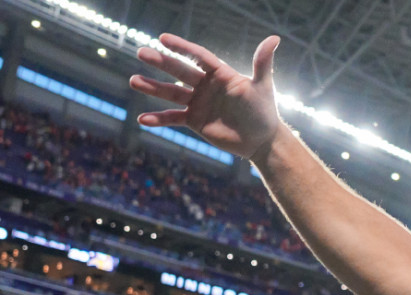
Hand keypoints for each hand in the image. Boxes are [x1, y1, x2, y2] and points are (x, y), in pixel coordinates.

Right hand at [130, 33, 281, 160]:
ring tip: (134, 81)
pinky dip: (158, 119)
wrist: (261, 139)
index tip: (163, 38)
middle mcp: (205, 85)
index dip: (182, 47)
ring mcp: (198, 103)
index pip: (198, 56)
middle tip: (142, 52)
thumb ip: (262, 63)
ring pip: (171, 93)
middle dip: (161, 62)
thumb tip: (275, 38)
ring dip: (153, 88)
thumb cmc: (264, 111)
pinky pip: (173, 118)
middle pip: (180, 71)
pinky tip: (143, 119)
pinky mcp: (194, 121)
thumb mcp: (262, 86)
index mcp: (220, 73)